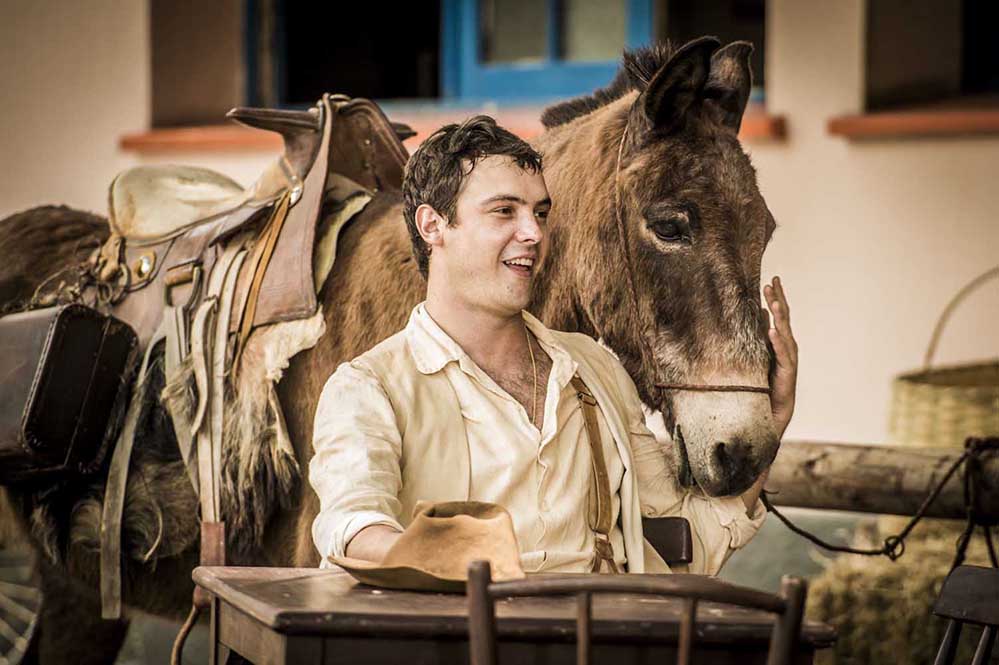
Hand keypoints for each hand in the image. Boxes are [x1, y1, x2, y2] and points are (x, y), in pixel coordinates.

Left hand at [764, 276, 796, 436]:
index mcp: (781, 341)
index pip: (780, 314)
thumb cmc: (765, 382)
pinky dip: (777, 342)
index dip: (777, 297)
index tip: (772, 279)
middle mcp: (787, 347)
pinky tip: (772, 331)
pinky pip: (782, 354)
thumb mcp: (762, 353)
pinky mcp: (786, 372)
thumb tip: (760, 313)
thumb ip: (762, 334)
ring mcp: (789, 359)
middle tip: (772, 282)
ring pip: (785, 333)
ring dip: (780, 317)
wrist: (771, 410)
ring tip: (774, 301)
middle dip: (779, 300)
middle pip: (784, 319)